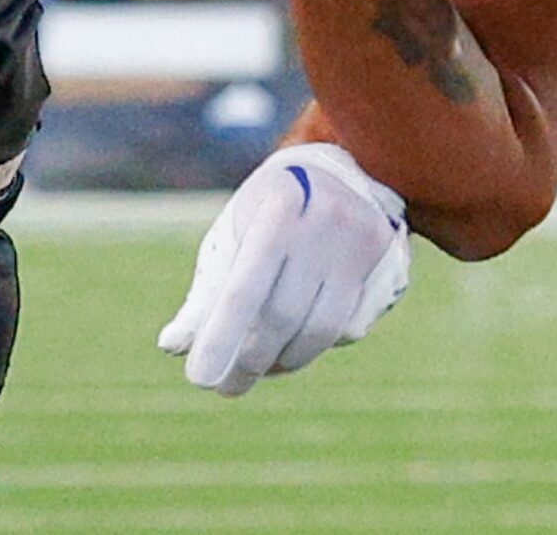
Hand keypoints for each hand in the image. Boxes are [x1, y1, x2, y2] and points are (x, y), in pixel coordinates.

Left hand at [159, 143, 410, 395]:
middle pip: (283, 315)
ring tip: (258, 368)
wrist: (338, 171)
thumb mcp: (233, 234)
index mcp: (277, 206)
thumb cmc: (268, 210)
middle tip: (228, 387)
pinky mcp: (383, 262)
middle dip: (250, 360)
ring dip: (284, 361)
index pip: (245, 286)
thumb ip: (206, 290)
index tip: (200, 380)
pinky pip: (348, 327)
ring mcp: (360, 241)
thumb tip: (173, 346)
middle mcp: (324, 220)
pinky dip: (315, 345)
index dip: (221, 337)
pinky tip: (294, 345)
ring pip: (319, 330)